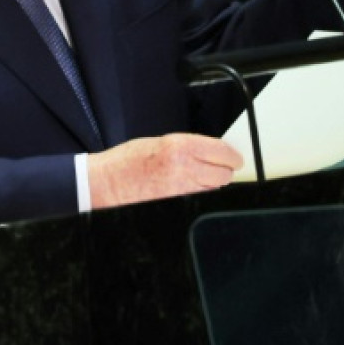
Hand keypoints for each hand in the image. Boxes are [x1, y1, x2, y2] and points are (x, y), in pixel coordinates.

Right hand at [87, 133, 241, 208]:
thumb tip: (212, 152)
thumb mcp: (161, 141)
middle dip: (225, 170)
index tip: (235, 157)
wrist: (108, 182)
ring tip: (204, 175)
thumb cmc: (130, 159)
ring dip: (215, 182)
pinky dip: (202, 191)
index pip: (222, 151)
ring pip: (215, 188)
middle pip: (225, 173)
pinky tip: (193, 185)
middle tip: (222, 166)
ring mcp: (182, 188)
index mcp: (180, 146)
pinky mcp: (178, 202)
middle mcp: (185, 167)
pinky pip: (201, 197)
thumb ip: (189, 146)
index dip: (233, 155)